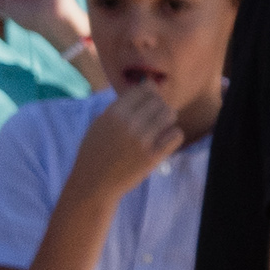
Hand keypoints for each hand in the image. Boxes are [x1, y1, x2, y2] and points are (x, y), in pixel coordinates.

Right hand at [68, 85, 185, 202]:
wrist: (94, 183)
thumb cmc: (95, 152)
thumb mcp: (99, 124)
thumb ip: (119, 106)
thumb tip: (144, 86)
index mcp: (114, 113)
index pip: (144, 89)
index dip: (151, 91)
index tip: (150, 99)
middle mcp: (129, 124)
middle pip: (158, 101)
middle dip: (159, 105)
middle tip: (155, 115)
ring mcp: (142, 140)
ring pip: (169, 115)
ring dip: (167, 118)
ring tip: (161, 126)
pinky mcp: (153, 157)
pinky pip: (176, 135)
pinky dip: (174, 134)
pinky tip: (166, 139)